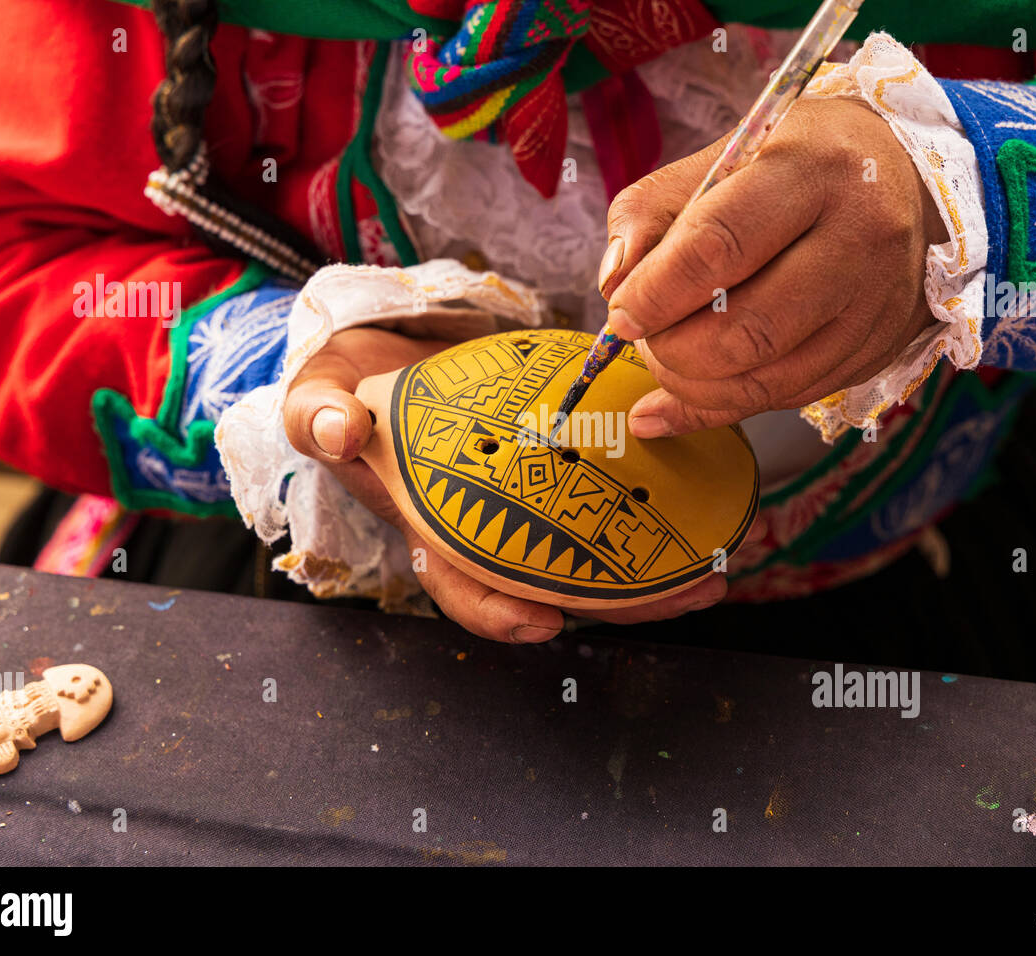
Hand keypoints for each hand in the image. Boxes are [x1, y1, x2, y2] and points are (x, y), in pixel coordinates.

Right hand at [282, 326, 752, 641]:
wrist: (380, 359)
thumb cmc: (349, 395)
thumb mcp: (318, 400)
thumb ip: (318, 417)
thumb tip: (337, 430)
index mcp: (431, 531)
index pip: (463, 586)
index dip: (502, 614)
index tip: (543, 622)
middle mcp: (487, 529)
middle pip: (555, 584)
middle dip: (622, 601)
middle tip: (684, 594)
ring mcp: (527, 505)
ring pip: (595, 553)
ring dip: (657, 570)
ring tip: (717, 569)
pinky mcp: (558, 471)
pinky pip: (608, 498)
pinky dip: (656, 500)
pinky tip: (706, 493)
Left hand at [599, 97, 949, 437]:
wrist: (903, 176)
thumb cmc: (795, 162)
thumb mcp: (723, 154)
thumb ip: (654, 210)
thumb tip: (614, 282)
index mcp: (813, 170)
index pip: (721, 245)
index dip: (657, 292)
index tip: (621, 313)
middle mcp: (860, 237)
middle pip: (749, 330)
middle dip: (674, 350)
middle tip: (643, 338)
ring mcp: (877, 303)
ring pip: (769, 380)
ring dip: (693, 387)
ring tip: (663, 360)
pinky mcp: (878, 348)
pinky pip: (787, 399)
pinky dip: (721, 406)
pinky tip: (676, 400)